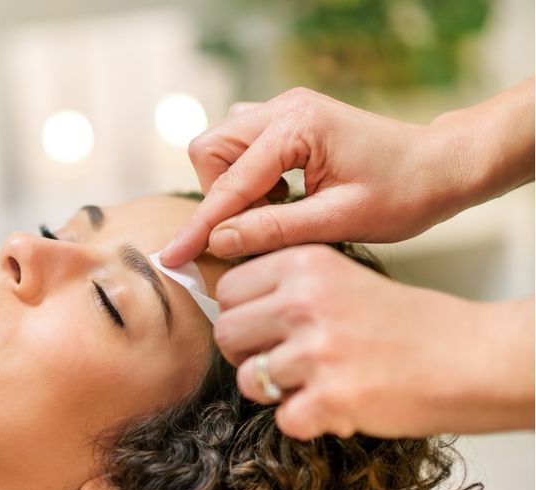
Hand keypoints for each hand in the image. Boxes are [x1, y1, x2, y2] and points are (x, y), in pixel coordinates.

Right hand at [161, 80, 534, 266]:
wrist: (440, 166)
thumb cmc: (403, 194)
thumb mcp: (340, 222)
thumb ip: (275, 230)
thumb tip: (219, 240)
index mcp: (297, 128)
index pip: (230, 184)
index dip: (199, 226)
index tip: (172, 257)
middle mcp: (283, 108)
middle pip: (210, 150)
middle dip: (219, 196)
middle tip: (254, 228)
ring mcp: (283, 110)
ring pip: (220, 147)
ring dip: (233, 188)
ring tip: (276, 213)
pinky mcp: (287, 121)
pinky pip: (240, 147)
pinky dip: (247, 178)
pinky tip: (280, 197)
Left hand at [214, 245, 533, 439]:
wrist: (469, 358)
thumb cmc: (408, 323)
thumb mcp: (341, 279)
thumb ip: (286, 287)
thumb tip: (228, 308)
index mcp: (304, 264)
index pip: (227, 289)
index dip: (239, 314)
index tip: (261, 328)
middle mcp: (304, 302)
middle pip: (226, 333)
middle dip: (248, 354)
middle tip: (284, 362)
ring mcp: (317, 351)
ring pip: (248, 380)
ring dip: (276, 391)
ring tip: (314, 383)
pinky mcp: (331, 397)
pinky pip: (283, 419)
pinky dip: (306, 421)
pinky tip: (335, 405)